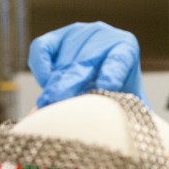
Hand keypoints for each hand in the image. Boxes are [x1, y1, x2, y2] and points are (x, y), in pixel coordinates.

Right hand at [28, 21, 148, 107]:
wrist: (105, 80)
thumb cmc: (119, 98)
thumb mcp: (128, 105)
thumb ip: (124, 112)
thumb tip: (126, 134)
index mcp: (126, 48)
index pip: (119, 59)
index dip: (112, 72)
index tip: (107, 87)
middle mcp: (103, 37)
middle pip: (85, 62)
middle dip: (71, 84)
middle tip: (59, 103)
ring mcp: (78, 34)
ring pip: (63, 62)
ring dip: (55, 85)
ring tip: (48, 105)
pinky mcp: (55, 37)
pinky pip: (41, 49)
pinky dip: (41, 68)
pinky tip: (45, 86)